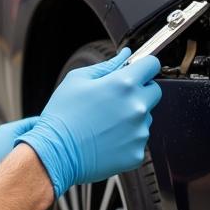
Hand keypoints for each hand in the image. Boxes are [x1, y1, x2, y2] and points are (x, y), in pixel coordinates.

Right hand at [17, 48, 161, 196]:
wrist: (55, 153)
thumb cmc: (62, 114)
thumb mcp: (78, 80)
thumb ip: (107, 66)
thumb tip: (126, 55)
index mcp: (123, 84)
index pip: (152, 65)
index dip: (144, 66)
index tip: (137, 71)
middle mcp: (136, 107)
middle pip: (154, 91)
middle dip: (140, 91)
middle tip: (116, 99)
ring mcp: (139, 132)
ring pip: (146, 117)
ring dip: (133, 117)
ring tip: (106, 123)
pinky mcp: (137, 153)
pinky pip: (139, 139)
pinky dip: (127, 138)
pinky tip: (107, 140)